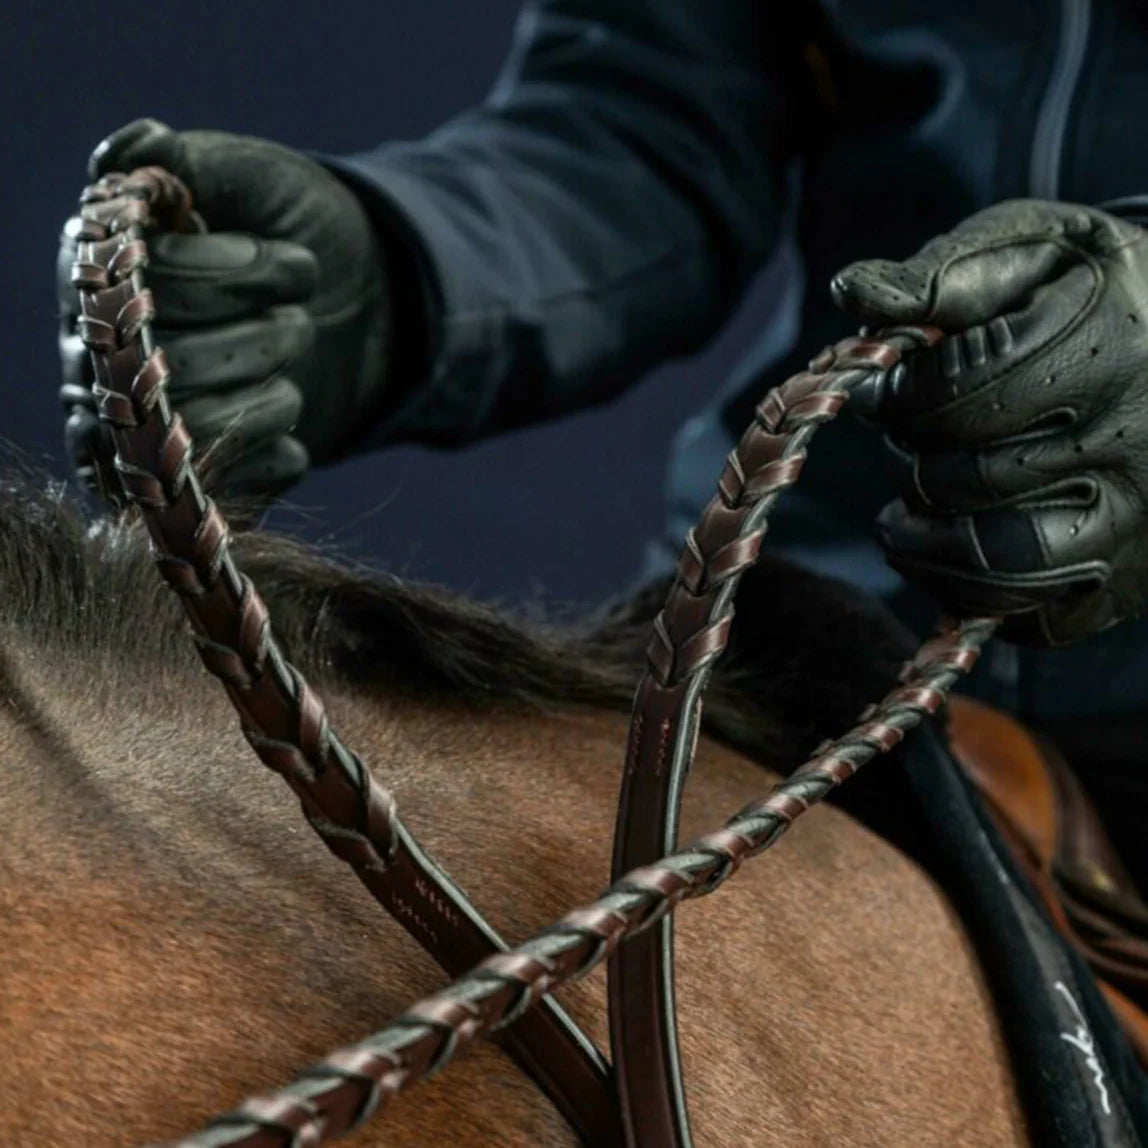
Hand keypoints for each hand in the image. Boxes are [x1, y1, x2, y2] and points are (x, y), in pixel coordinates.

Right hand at [58, 118, 390, 499]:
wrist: (366, 303)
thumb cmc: (298, 229)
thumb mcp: (253, 180)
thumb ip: (191, 162)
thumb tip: (133, 148)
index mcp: (102, 275)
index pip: (142, 291)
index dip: (227, 279)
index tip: (296, 265)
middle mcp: (104, 358)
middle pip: (165, 373)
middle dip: (259, 340)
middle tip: (302, 320)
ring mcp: (145, 429)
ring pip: (193, 439)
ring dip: (272, 401)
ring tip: (298, 367)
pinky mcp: (196, 483)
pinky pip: (224, 494)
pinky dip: (276, 461)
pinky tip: (295, 435)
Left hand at [831, 198, 1147, 645]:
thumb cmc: (1093, 293)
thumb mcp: (1033, 249)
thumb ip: (941, 275)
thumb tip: (850, 293)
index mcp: (1112, 343)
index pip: (959, 396)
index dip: (900, 397)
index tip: (887, 388)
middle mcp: (1137, 442)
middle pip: (969, 478)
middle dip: (912, 458)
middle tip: (908, 437)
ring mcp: (1138, 521)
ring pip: (999, 564)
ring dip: (924, 542)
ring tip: (903, 512)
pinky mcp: (1124, 582)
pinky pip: (1030, 617)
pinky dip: (969, 591)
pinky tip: (957, 542)